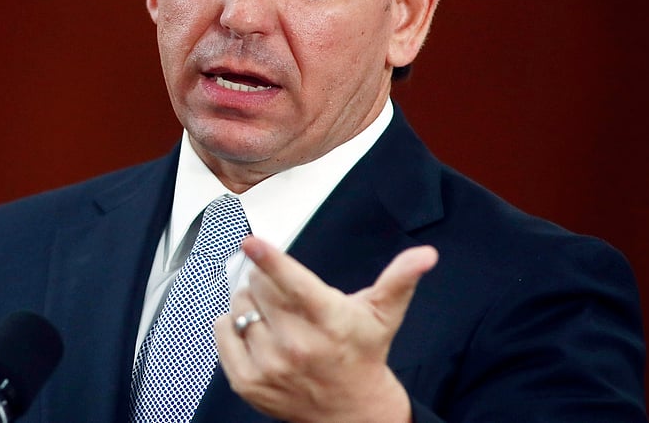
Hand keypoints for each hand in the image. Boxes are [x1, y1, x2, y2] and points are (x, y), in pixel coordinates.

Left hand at [214, 236, 437, 421]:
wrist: (352, 411)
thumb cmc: (363, 353)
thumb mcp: (382, 314)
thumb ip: (400, 279)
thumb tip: (426, 255)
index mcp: (328, 321)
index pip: (293, 285)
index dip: (270, 260)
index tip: (251, 242)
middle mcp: (297, 345)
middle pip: (258, 288)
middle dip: (265, 280)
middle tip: (284, 294)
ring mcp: (269, 366)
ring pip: (238, 308)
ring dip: (249, 303)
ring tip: (274, 316)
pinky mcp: (248, 382)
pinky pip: (222, 332)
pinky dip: (232, 324)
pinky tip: (255, 330)